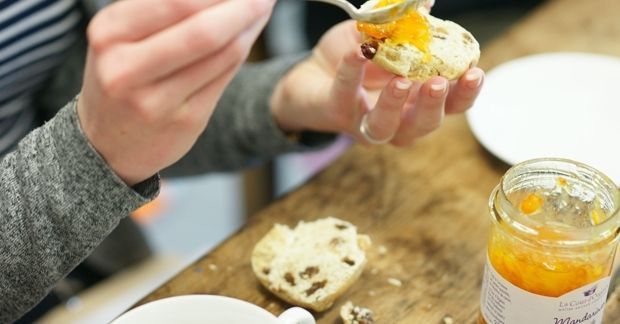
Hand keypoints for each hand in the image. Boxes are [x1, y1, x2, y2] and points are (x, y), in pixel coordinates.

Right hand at [78, 0, 274, 184]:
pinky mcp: (185, 121)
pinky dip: (243, 49)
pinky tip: (250, 34)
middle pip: (203, 31)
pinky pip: (225, 77)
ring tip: (262, 7)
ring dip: (250, 26)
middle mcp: (126, 69)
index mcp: (109, 34)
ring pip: (222, 54)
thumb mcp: (122, 36)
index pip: (176, 1)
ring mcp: (156, 101)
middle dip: (243, 6)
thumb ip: (163, 9)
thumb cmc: (122, 75)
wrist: (107, 143)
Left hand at [270, 20, 483, 145]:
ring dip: (395, 105)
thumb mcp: (387, 39)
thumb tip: (427, 3)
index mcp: (418, 101)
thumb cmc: (360, 59)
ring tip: (400, 81)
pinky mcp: (336, 113)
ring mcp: (366, 122)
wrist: (316, 72)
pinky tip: (358, 52)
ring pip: (385, 127)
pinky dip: (352, 74)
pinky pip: (345, 96)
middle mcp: (398, 120)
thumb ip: (407, 27)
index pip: (452, 106)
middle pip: (423, 124)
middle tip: (437, 83)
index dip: (465, 93)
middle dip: (434, 105)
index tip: (474, 72)